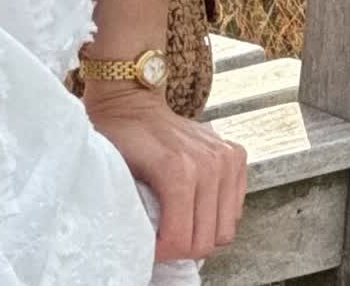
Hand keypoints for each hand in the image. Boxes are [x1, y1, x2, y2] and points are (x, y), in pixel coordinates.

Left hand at [83, 86, 247, 266]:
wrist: (131, 97)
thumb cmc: (119, 134)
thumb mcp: (114, 171)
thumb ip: (131, 209)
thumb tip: (142, 244)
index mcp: (177, 170)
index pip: (182, 241)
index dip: (163, 253)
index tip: (149, 247)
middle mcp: (208, 163)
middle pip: (207, 240)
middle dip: (183, 248)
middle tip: (164, 240)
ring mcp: (225, 157)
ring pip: (225, 229)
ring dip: (202, 233)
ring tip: (178, 224)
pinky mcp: (235, 154)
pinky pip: (234, 208)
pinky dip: (216, 214)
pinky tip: (195, 205)